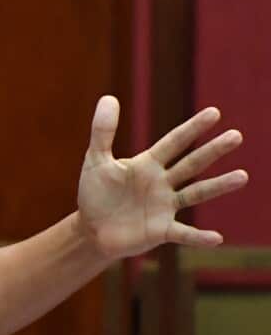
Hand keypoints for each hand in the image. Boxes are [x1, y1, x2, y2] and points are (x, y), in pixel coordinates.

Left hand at [76, 96, 248, 259]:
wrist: (90, 229)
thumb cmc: (95, 193)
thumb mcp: (96, 160)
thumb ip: (103, 131)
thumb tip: (108, 96)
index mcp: (148, 164)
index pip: (174, 142)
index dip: (192, 128)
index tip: (214, 112)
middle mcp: (162, 183)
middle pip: (191, 164)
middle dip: (212, 150)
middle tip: (236, 136)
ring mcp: (165, 207)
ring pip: (196, 194)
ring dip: (218, 186)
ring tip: (243, 176)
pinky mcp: (161, 231)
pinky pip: (183, 233)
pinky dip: (199, 237)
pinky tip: (216, 238)